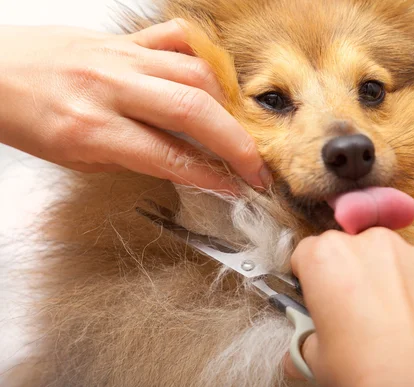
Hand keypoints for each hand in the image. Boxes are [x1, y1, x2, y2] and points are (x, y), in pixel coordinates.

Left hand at [0, 21, 270, 192]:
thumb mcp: (76, 158)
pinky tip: (214, 80)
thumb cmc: (25, 118)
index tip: (236, 188)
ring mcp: (121, 56)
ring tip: (237, 130)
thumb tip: (186, 164)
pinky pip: (177, 38)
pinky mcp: (125, 39)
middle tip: (256, 166)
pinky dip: (204, 59)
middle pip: (194, 110)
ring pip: (195, 73)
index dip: (211, 175)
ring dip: (227, 107)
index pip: (170, 155)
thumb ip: (135, 157)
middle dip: (236, 143)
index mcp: (90, 128)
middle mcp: (110, 86)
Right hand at [286, 228, 413, 386]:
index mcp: (331, 258)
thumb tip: (307, 342)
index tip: (325, 299)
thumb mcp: (317, 363)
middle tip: (368, 320)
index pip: (312, 253)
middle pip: (363, 251)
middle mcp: (378, 244)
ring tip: (410, 331)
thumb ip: (309, 337)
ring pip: (409, 264)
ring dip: (406, 286)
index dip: (316, 278)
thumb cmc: (365, 384)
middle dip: (363, 278)